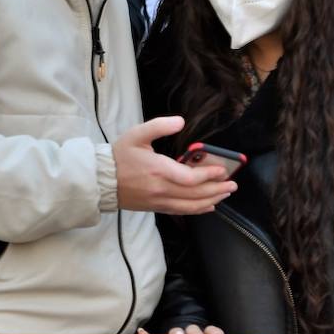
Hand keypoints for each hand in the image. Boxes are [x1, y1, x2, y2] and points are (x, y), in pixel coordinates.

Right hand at [114, 116, 236, 213]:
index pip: (190, 178)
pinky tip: (209, 206)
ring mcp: (159, 201)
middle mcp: (161, 189)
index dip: (209, 175)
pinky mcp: (156, 208)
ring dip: (212, 200)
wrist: (100, 179)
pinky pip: (182, 212)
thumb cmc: (119, 156)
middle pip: (196, 194)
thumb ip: (159, 126)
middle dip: (217, 189)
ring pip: (191, 205)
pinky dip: (198, 210)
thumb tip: (180, 121)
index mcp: (158, 170)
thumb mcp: (136, 135)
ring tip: (225, 194)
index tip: (222, 170)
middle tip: (232, 184)